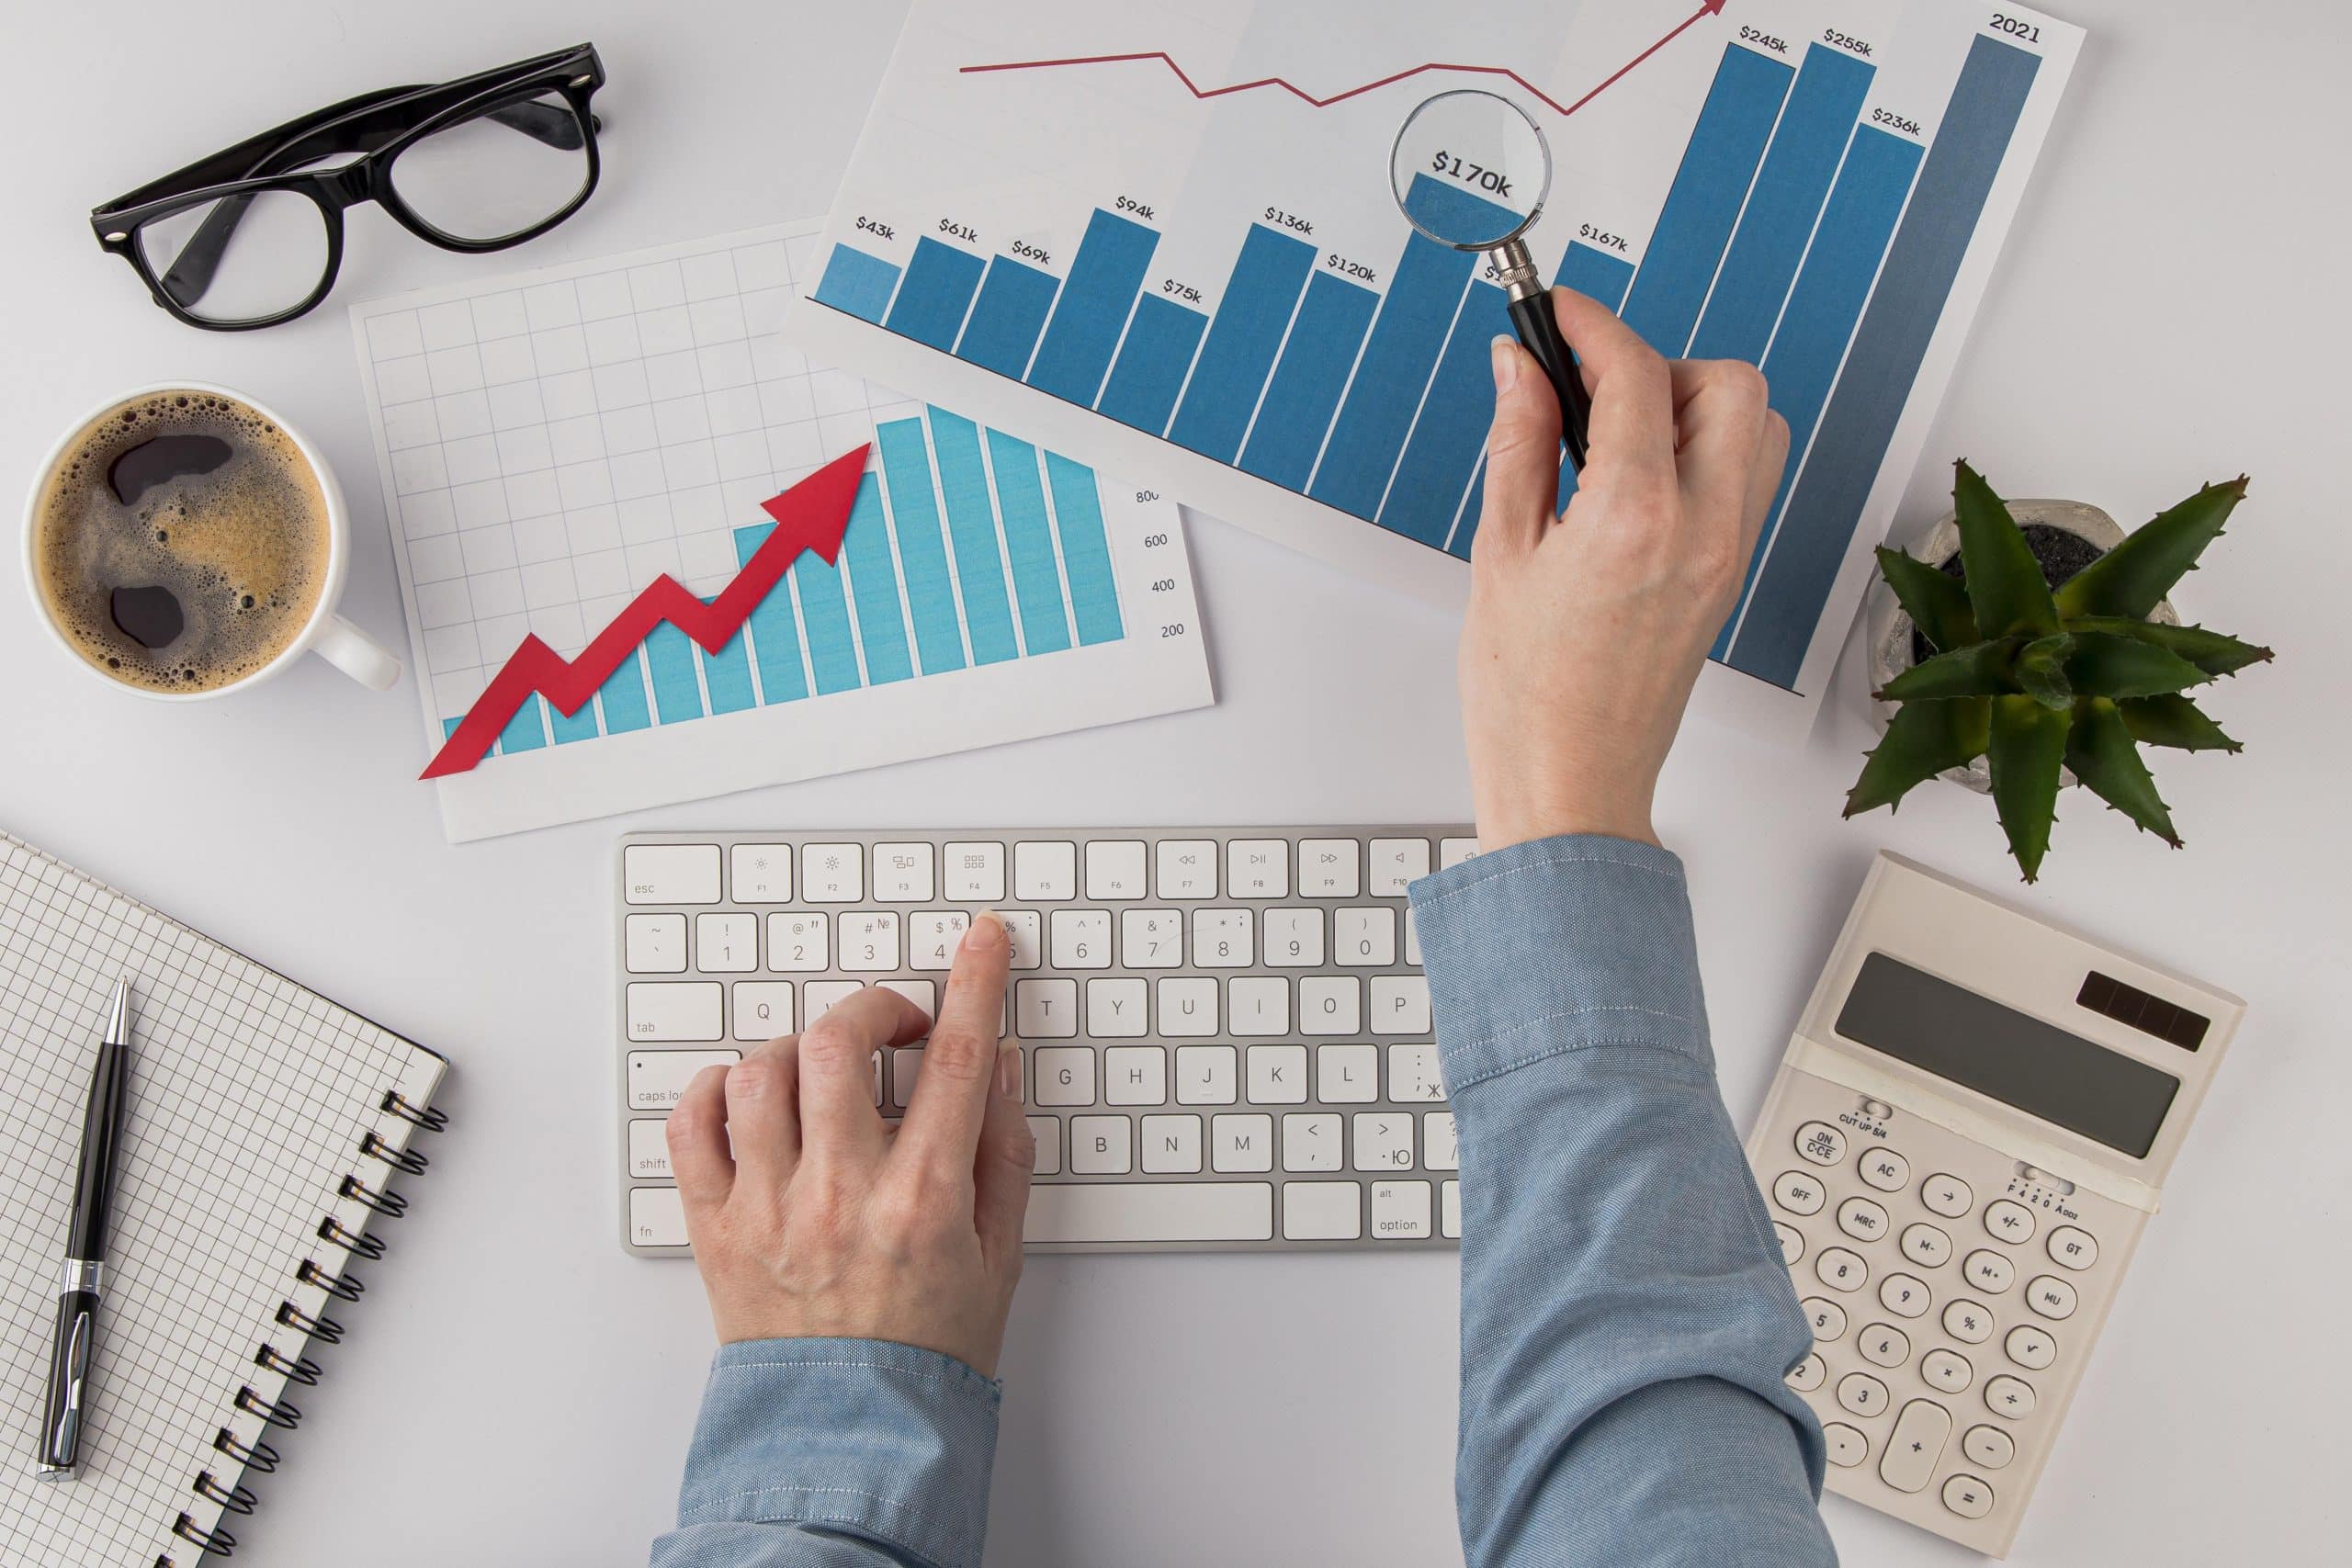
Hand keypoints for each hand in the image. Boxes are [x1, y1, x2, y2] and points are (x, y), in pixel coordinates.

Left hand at [667, 911, 1032, 1375]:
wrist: (852, 1431)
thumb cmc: (927, 1348)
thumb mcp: (999, 1251)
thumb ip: (1002, 1151)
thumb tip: (994, 1063)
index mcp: (921, 1201)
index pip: (952, 1061)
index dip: (973, 984)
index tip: (981, 943)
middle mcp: (840, 1195)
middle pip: (839, 1042)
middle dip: (874, 1006)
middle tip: (895, 1022)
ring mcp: (769, 1208)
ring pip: (763, 1071)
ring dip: (799, 1050)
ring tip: (823, 1073)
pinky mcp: (717, 1227)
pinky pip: (692, 1125)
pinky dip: (717, 1090)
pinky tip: (752, 1099)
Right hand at [1461, 289, 1788, 849]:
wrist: (1571, 784)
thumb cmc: (1527, 696)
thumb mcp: (1501, 553)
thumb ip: (1518, 444)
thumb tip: (1521, 367)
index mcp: (1636, 519)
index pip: (1637, 375)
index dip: (1592, 325)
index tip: (1558, 313)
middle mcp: (1703, 530)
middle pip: (1729, 384)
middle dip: (1659, 363)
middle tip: (1591, 389)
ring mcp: (1729, 554)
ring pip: (1757, 426)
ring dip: (1694, 404)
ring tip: (1617, 438)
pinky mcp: (1732, 576)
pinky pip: (1746, 478)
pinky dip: (1705, 452)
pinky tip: (1638, 480)